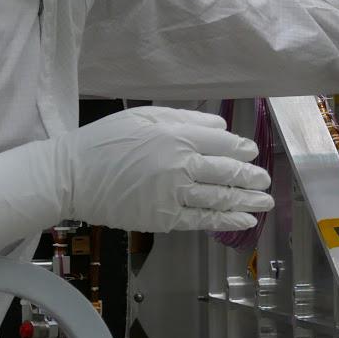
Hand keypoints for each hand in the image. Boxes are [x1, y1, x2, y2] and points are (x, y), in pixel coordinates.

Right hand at [62, 106, 272, 232]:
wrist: (71, 176)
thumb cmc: (106, 141)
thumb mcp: (145, 116)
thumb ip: (186, 119)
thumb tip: (221, 127)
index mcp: (176, 136)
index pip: (222, 143)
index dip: (242, 148)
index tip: (252, 152)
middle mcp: (179, 165)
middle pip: (226, 171)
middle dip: (251, 176)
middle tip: (265, 179)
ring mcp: (172, 195)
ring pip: (220, 198)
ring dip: (247, 200)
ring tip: (266, 201)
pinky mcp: (163, 219)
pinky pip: (202, 220)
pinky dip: (226, 220)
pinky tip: (244, 220)